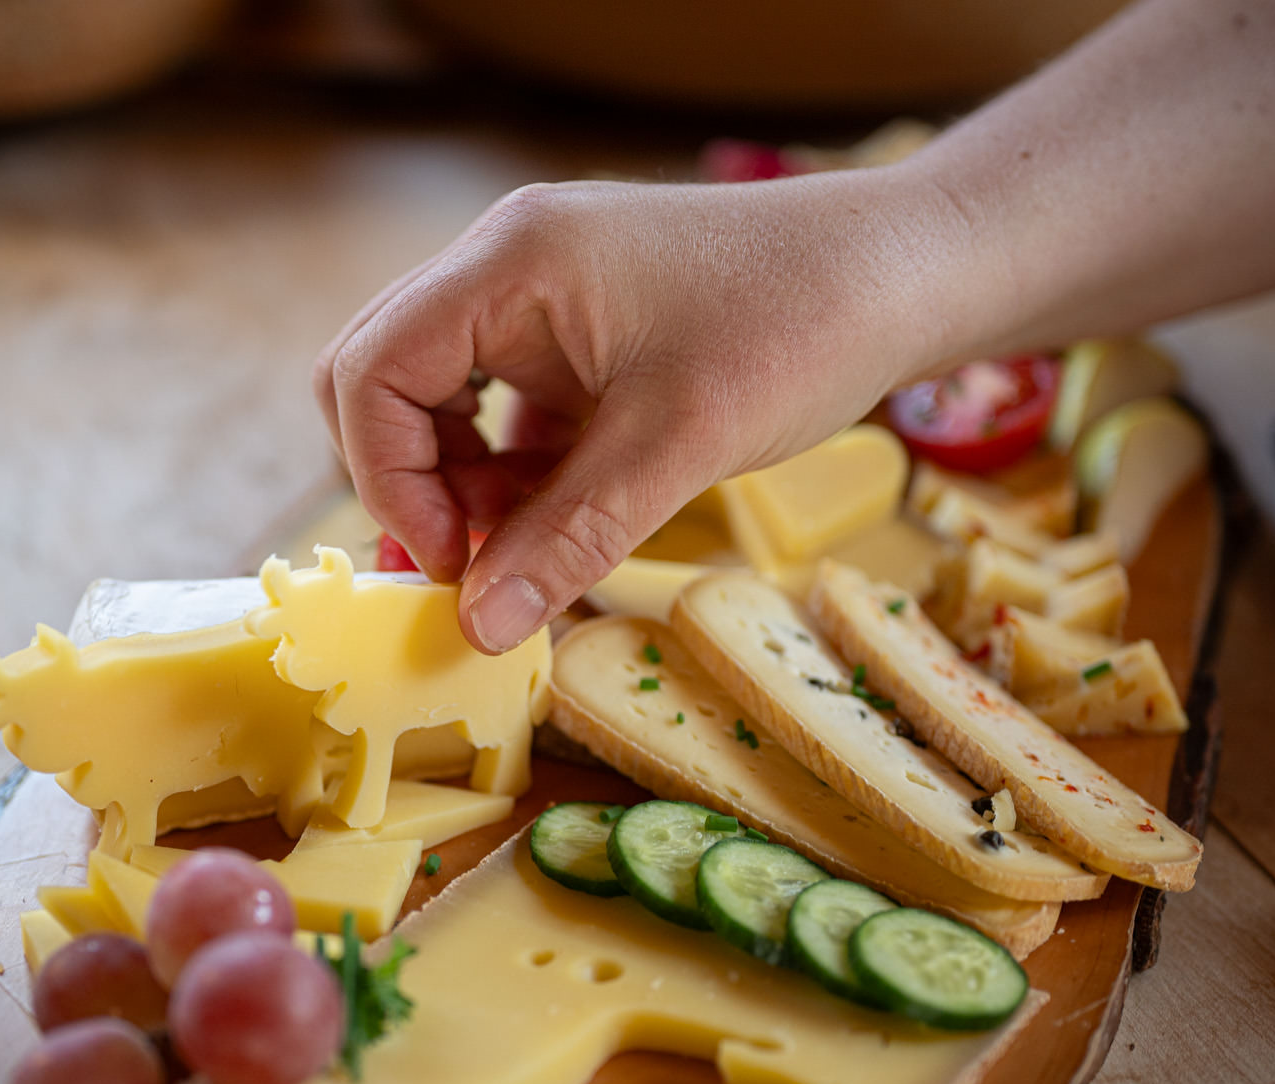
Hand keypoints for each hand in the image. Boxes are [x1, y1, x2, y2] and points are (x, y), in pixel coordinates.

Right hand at [313, 172, 961, 651]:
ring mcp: (540, 299)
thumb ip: (567, 538)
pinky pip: (504, 411)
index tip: (449, 564)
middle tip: (467, 569)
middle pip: (384, 382)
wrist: (903, 273)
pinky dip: (514, 477)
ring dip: (463, 490)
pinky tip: (557, 529)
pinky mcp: (577, 334)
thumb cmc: (801, 325)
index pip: (371, 373)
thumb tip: (479, 628)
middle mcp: (505, 267)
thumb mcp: (675, 448)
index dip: (389, 481)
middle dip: (411, 485)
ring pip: (441, 404)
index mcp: (508, 263)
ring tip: (522, 559)